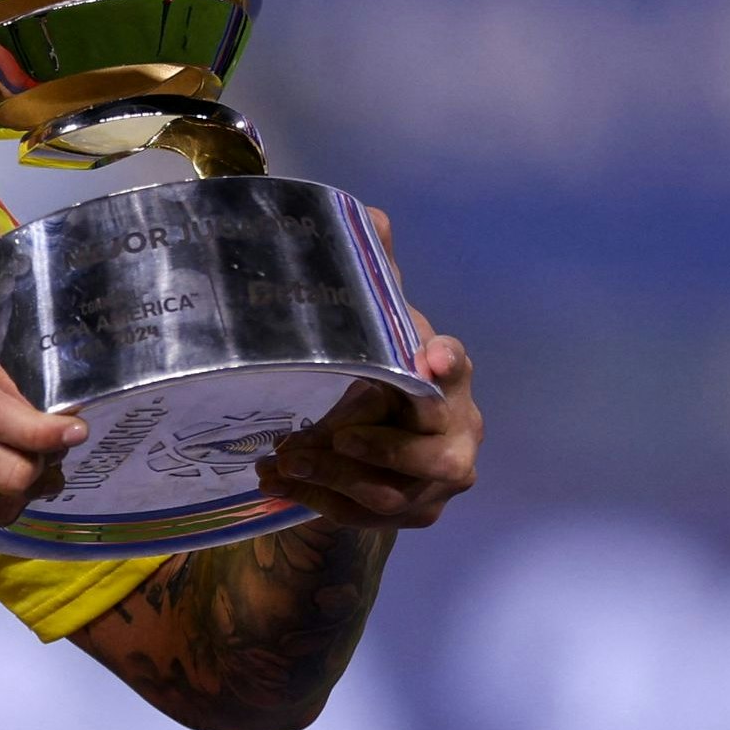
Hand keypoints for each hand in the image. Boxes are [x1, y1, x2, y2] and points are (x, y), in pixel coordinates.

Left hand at [257, 208, 479, 528]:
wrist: (381, 449)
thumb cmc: (383, 378)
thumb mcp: (376, 332)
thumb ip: (375, 279)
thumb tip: (371, 213)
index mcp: (450, 382)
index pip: (456, 369)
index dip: (444, 365)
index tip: (429, 358)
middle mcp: (457, 437)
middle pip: (425, 454)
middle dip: (368, 447)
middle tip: (321, 434)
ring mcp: (435, 484)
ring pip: (385, 492)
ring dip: (328, 474)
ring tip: (281, 455)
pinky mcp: (409, 515)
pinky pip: (358, 515)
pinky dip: (311, 497)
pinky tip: (273, 479)